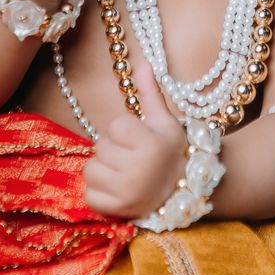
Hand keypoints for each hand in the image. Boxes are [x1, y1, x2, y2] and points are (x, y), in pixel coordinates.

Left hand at [83, 61, 185, 218]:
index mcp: (150, 145)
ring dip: (104, 169)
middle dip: (114, 149)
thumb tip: (142, 64)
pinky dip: (100, 192)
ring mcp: (125, 193)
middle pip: (100, 147)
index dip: (125, 131)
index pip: (115, 126)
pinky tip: (118, 188)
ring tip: (125, 172)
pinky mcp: (116, 210)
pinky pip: (89, 194)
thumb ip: (150, 93)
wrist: (184, 192)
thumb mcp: (164, 121)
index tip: (140, 139)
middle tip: (134, 157)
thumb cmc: (172, 152)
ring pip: (91, 169)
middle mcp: (137, 170)